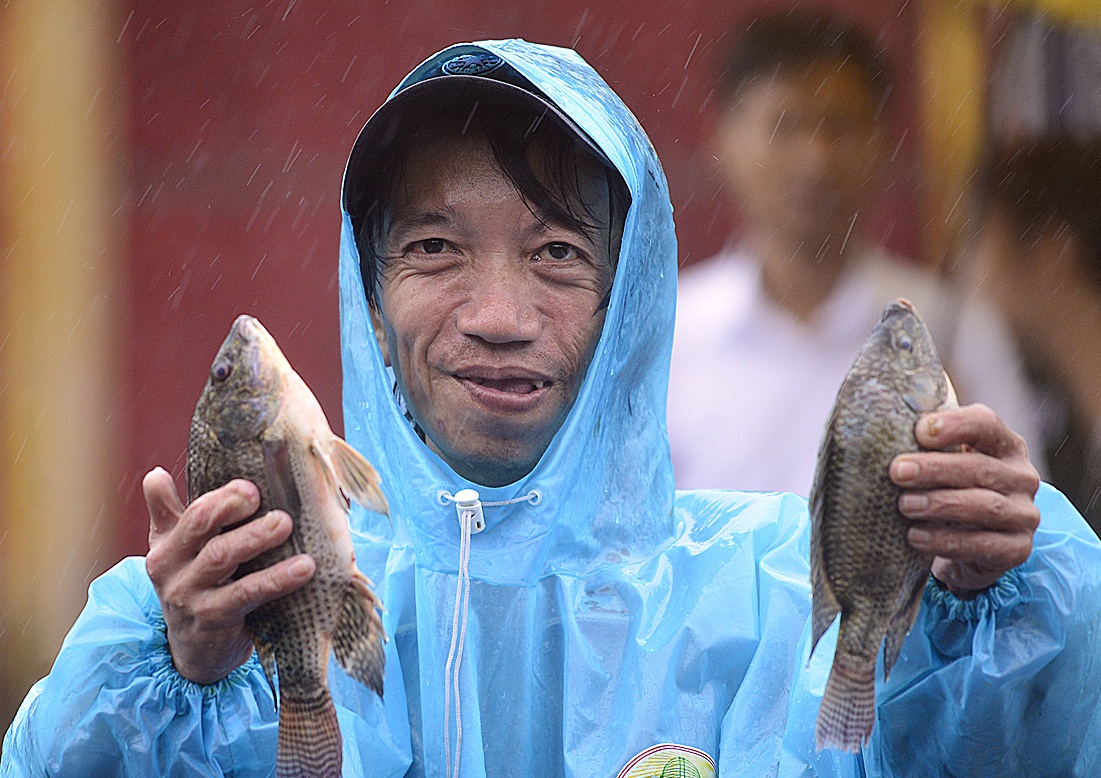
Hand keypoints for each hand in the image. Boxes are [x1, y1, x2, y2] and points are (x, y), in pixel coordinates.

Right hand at [143, 467, 314, 683]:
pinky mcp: (213, 619)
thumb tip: (155, 474)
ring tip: (286, 524)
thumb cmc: (197, 587)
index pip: (193, 512)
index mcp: (167, 546)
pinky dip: (276, 579)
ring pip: (221, 558)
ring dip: (256, 538)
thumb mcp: (178, 552)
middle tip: (264, 496)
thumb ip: (168, 513)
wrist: (195, 651)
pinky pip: (246, 594)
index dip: (222, 497)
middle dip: (233, 509)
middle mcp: (172, 569)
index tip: (251, 486)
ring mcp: (189, 595)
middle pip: (202, 528)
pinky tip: (304, 568)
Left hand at [889, 404, 1040, 598]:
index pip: (986, 424)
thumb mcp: (941, 462)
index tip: (919, 432)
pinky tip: (915, 536)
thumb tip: (879, 430)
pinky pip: (983, 545)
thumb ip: (923, 445)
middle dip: (935, 469)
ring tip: (904, 505)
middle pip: (980, 468)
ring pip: (985, 506)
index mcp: (1004, 445)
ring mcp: (1024, 515)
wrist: (968, 545)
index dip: (955, 425)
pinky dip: (946, 541)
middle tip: (896, 472)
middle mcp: (1021, 477)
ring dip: (940, 505)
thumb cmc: (948, 490)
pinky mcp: (1017, 549)